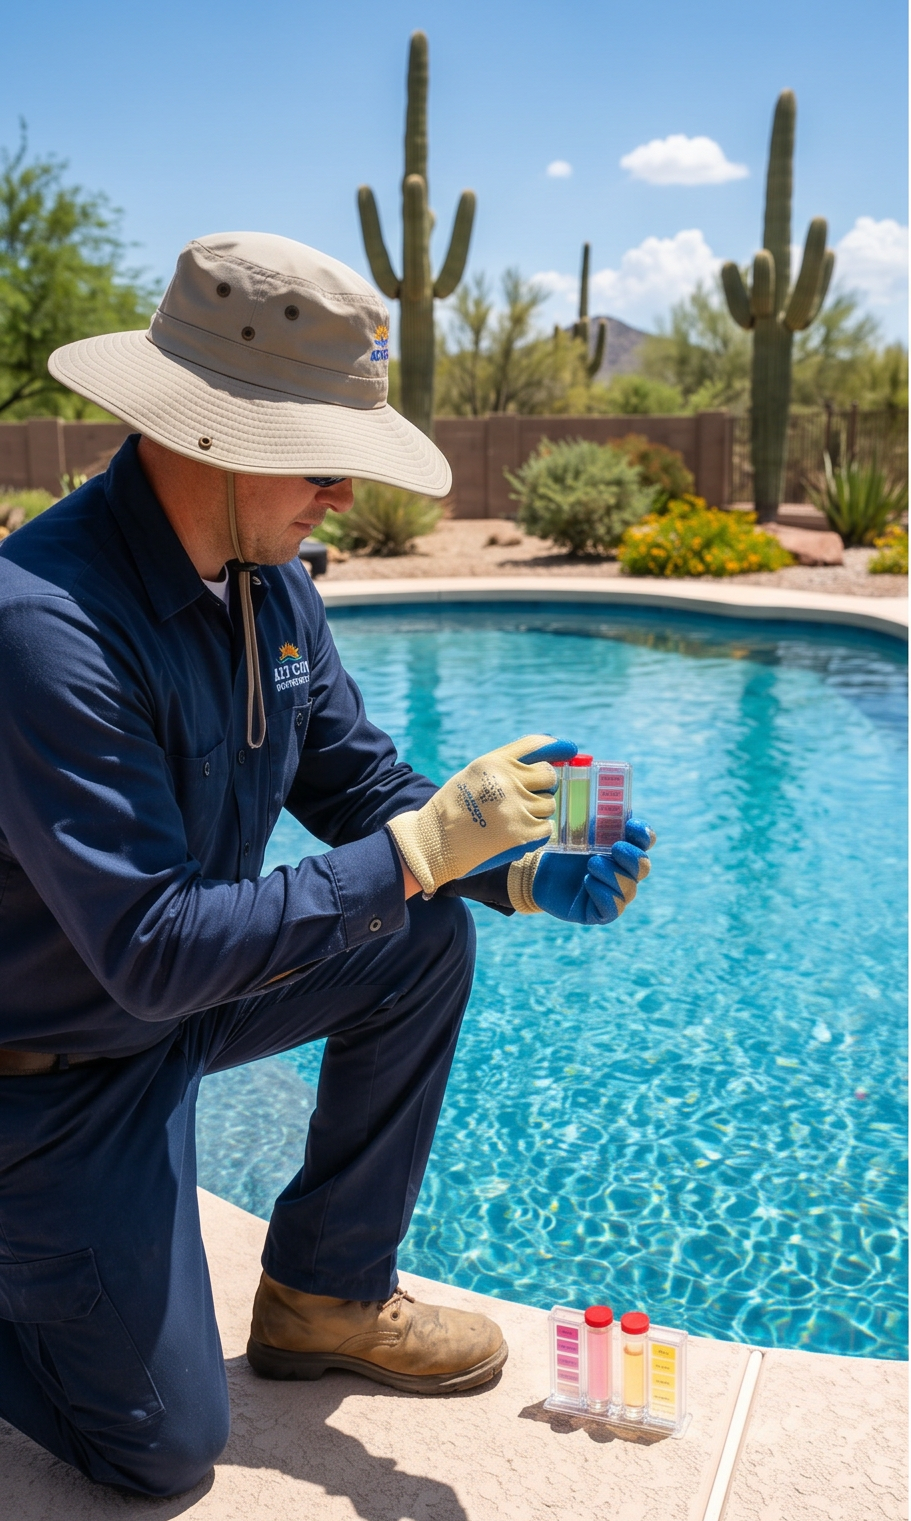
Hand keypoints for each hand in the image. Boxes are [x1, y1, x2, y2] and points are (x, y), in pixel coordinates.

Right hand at [461, 737, 576, 875]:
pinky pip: (546, 828)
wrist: (432, 842)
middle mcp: (508, 781)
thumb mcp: (474, 775)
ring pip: (549, 804)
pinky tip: (516, 834)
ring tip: (512, 819)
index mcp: (494, 762)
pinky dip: (536, 832)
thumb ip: (505, 766)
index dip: (556, 746)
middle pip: (549, 776)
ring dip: (538, 812)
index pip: (535, 746)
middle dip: (544, 786)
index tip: (571, 749)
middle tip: (527, 798)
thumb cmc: (454, 808)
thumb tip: (548, 762)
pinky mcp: (522, 835)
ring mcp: (517, 808)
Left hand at [507, 817, 655, 922]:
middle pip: (643, 866)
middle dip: (632, 857)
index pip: (646, 840)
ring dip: (612, 874)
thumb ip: (590, 814)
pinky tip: (588, 882)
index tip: (631, 825)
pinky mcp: (601, 911)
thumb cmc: (561, 846)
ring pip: (629, 888)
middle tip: (615, 848)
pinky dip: (604, 894)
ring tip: (592, 864)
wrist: (537, 871)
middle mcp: (624, 871)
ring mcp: (615, 893)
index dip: (644, 833)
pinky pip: (613, 908)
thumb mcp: (575, 829)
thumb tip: (592, 784)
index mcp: (624, 846)